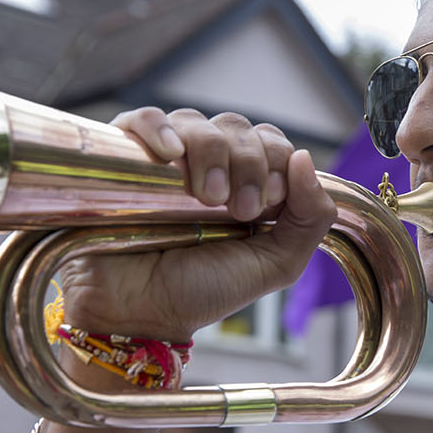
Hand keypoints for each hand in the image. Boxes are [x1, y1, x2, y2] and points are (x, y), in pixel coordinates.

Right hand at [57, 108, 336, 340]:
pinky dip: (160, 128)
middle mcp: (208, 165)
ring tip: (205, 197)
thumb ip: (310, 218)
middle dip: (249, 163)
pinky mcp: (122, 156)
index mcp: (246, 183)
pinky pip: (141, 118)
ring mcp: (165, 159)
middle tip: (238, 209)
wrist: (137, 314)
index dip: (276, 161)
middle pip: (237, 127)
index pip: (271, 141)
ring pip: (197, 122)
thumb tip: (305, 158)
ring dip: (212, 152)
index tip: (267, 203)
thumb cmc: (201, 292)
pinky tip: (171, 154)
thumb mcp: (275, 264)